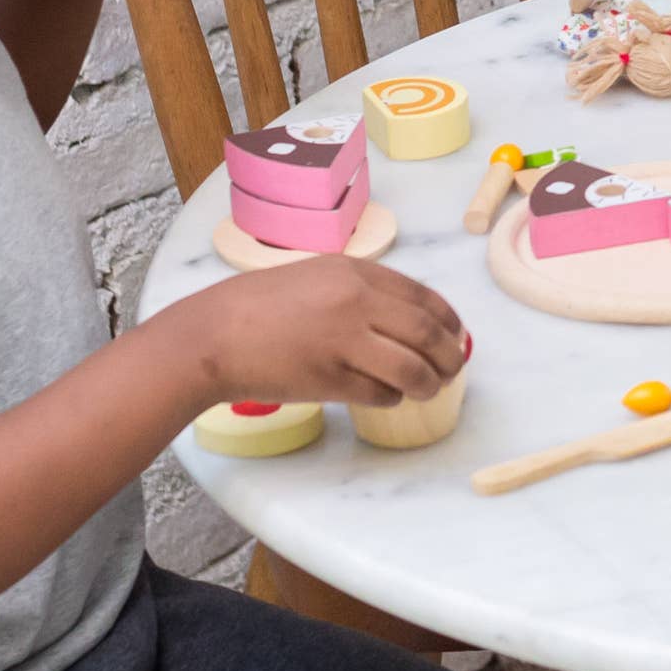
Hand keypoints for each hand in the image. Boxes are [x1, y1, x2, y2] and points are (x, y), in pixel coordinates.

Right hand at [175, 259, 472, 410]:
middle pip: (426, 332)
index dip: (448, 320)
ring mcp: (343, 341)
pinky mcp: (329, 379)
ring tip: (429, 389)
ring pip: (410, 368)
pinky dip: (392, 397)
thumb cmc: (260, 305)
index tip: (456, 334)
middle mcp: (355, 302)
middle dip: (449, 354)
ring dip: (428, 382)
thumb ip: (359, 290)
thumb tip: (406, 319)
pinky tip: (388, 397)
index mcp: (355, 272)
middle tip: (453, 368)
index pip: (422, 296)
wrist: (214, 335)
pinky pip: (379, 393)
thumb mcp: (316, 277)